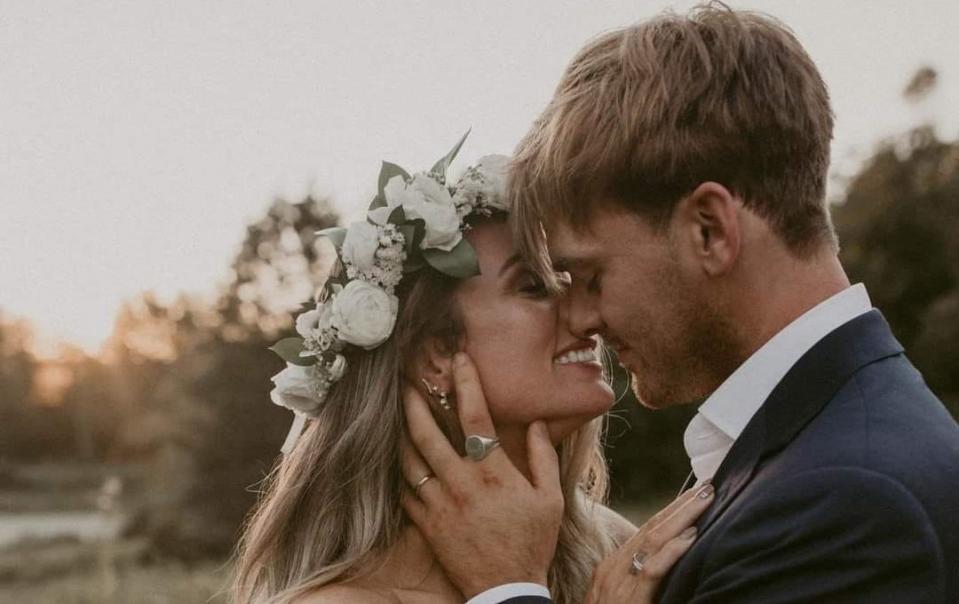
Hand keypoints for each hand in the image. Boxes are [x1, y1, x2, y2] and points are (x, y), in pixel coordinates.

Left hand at [401, 352, 562, 598]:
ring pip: (409, 460)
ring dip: (401, 432)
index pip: (476, 418)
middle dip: (415, 402)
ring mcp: (440, 505)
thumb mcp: (550, 499)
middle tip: (407, 380)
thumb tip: (536, 422)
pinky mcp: (426, 525)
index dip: (466, 383)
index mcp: (495, 474)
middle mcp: (462, 484)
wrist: (506, 591)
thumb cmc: (532, 543)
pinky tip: (396, 456)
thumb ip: (543, 457)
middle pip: (428, 433)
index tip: (459, 359)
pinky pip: (403, 492)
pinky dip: (398, 471)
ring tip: (397, 412)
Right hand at [585, 482, 714, 603]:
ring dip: (682, 517)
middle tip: (708, 485)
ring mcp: (617, 583)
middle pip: (651, 528)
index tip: (692, 495)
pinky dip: (673, 550)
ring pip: (653, 540)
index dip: (669, 512)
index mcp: (610, 569)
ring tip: (706, 499)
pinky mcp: (629, 600)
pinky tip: (692, 536)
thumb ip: (635, 584)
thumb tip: (660, 570)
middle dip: (680, 505)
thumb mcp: (618, 601)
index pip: (645, 532)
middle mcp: (612, 570)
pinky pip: (652, 569)